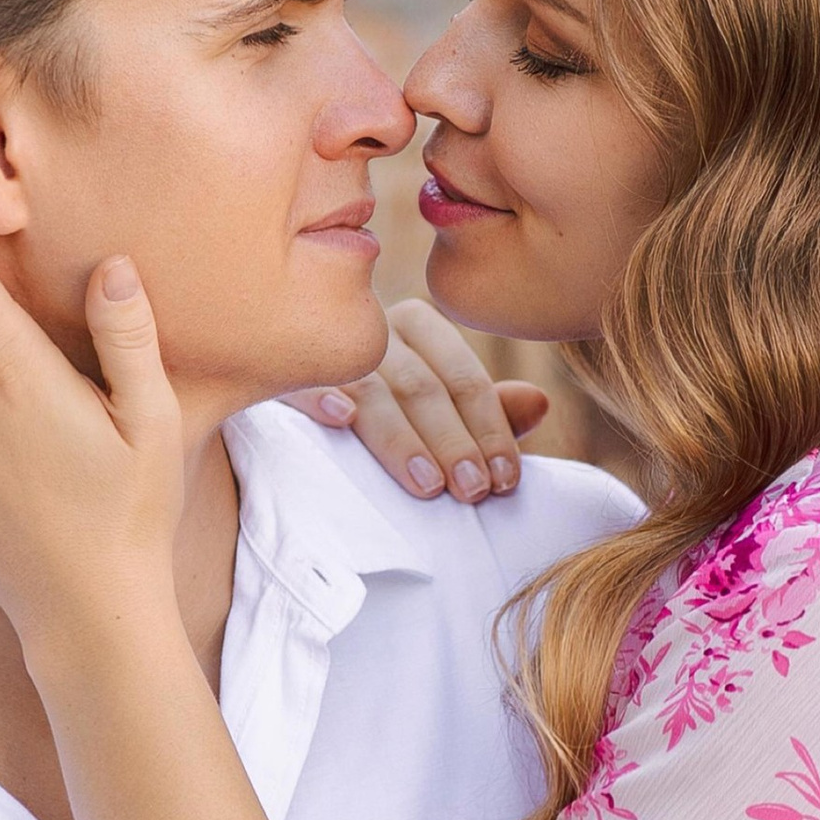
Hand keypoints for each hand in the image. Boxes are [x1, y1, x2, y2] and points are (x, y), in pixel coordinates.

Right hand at [290, 301, 548, 501]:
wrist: (283, 382)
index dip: (491, 430)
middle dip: (453, 442)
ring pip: (372, 392)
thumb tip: (539, 404)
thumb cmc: (381, 408)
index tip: (505, 481)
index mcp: (416, 327)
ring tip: (430, 486)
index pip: (464, 378)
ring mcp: (326, 348)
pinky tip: (340, 419)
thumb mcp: (438, 410)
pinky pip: (300, 380)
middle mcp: (373, 328)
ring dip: (402, 440)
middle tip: (473, 492)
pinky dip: (320, 395)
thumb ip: (485, 412)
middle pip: (422, 387)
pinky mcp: (280, 371)